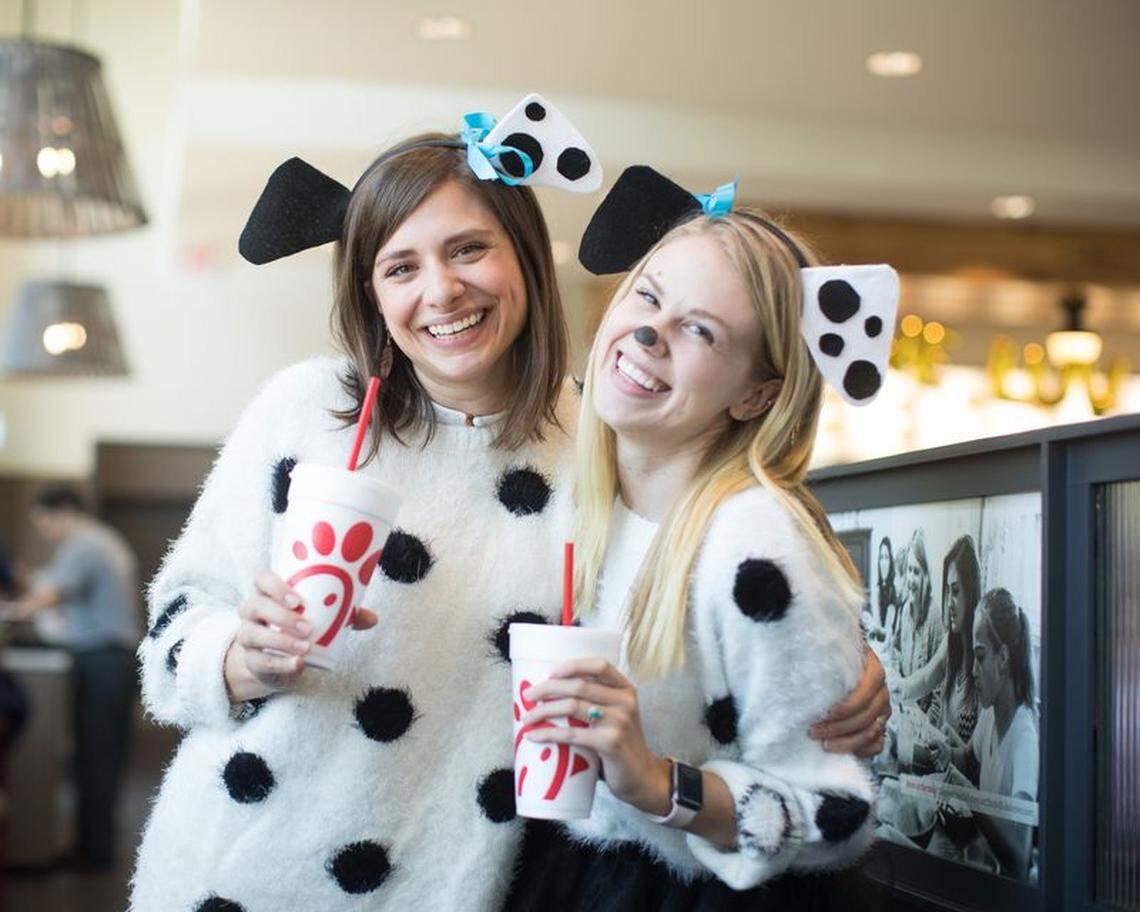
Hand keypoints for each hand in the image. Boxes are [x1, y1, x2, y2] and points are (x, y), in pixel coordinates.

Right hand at [223, 571, 378, 701]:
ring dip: (280, 641)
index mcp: (267, 593)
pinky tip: (298, 664)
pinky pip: (261, 662)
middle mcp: (251, 611)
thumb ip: (343, 615)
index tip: (298, 599)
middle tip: (307, 627)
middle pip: (254, 605)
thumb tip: (373, 618)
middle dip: (281, 616)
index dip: (275, 586)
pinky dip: (280, 663)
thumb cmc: (298, 627)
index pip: (261, 580)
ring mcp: (247, 636)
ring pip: (253, 635)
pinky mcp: (251, 660)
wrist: (275, 659)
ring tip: (306, 647)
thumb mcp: (318, 617)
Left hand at [521, 657, 671, 814]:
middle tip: (528, 695)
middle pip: (579, 685)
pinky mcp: (610, 743)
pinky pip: (571, 734)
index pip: (599, 665)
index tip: (551, 672)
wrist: (642, 776)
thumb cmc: (621, 744)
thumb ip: (595, 702)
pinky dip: (548, 734)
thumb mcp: (616, 716)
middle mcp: (625, 701)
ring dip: (543, 710)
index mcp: (625, 689)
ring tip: (527, 717)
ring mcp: (619, 721)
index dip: (573, 665)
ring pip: (572, 706)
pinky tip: (533, 735)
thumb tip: (550, 694)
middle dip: (548, 688)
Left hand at [811, 646, 890, 757]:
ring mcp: (882, 709)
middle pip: (867, 715)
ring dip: (847, 741)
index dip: (847, 707)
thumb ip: (818, 657)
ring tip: (824, 743)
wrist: (839, 663)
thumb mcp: (825, 651)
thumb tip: (796, 665)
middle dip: (839, 728)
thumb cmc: (829, 658)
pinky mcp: (879, 724)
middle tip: (814, 731)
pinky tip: (843, 750)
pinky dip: (863, 750)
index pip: (866, 691)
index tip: (825, 714)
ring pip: (872, 732)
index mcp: (872, 669)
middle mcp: (881, 690)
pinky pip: (878, 743)